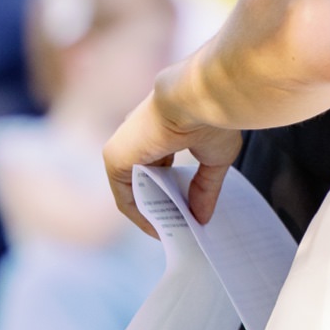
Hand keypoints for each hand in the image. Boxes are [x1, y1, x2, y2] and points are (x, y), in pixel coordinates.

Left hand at [103, 76, 242, 235]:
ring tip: (174, 233)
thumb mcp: (214, 157)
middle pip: (146, 179)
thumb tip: (202, 218)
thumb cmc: (211, 115)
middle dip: (163, 204)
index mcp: (160, 127)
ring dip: (152, 213)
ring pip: (134, 188)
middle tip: (182, 226)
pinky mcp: (115, 158)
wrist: (197, 96)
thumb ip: (204, 188)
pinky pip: (124, 195)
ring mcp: (125, 146)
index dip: (173, 189)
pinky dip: (140, 215)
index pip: (160, 163)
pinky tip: (160, 230)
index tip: (188, 210)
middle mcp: (139, 135)